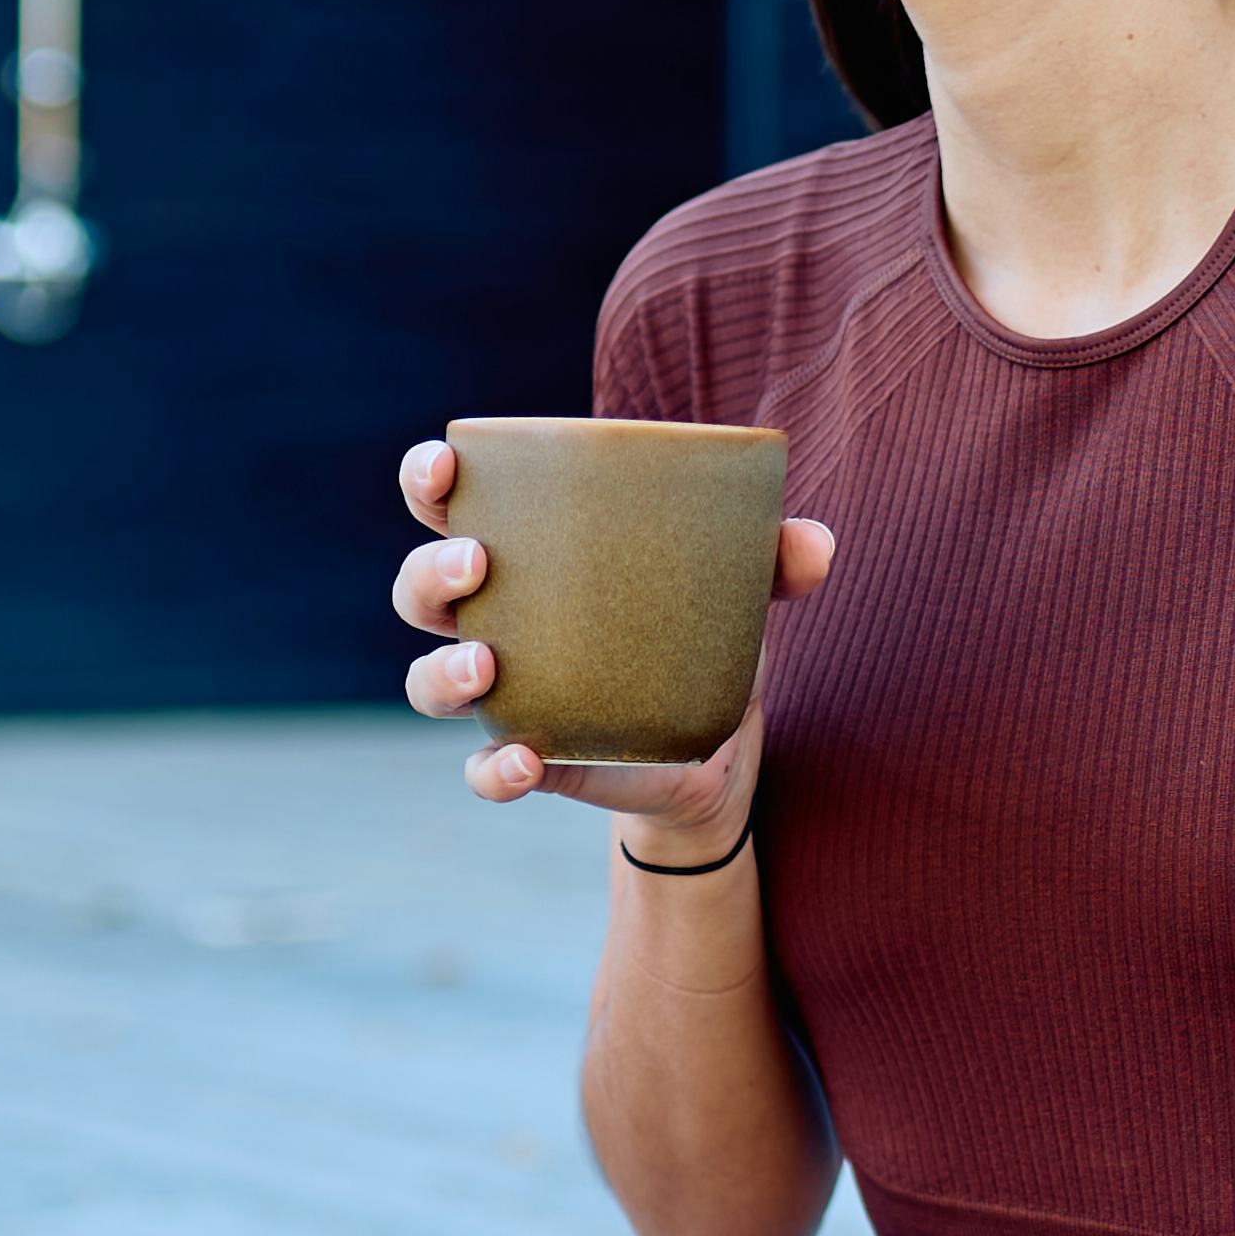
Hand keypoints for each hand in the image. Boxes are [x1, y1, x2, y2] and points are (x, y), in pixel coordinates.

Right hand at [390, 437, 836, 845]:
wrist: (718, 749)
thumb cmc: (702, 636)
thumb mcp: (740, 591)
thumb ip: (774, 558)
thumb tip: (815, 545)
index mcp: (530, 557)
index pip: (450, 506)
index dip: (430, 480)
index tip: (447, 466)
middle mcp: (497, 623)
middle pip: (418, 591)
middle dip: (430, 574)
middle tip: (480, 562)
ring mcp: (508, 696)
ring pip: (429, 680)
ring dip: (443, 671)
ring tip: (487, 665)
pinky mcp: (533, 760)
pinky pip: (484, 770)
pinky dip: (494, 769)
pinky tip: (525, 759)